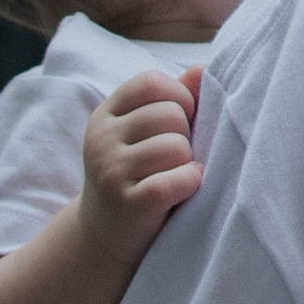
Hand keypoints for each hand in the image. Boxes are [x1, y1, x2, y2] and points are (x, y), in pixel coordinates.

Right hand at [78, 68, 203, 271]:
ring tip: (174, 176)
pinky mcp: (126, 203)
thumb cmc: (140, 174)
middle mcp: (101, 138)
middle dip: (186, 136)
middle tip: (175, 159)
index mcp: (107, 113)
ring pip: (176, 147)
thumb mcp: (147, 133)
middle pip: (170, 115)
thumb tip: (202, 69)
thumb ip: (175, 99)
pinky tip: (183, 190)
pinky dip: (190, 184)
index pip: (153, 83)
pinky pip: (174, 181)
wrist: (106, 235)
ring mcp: (109, 170)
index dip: (179, 100)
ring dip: (188, 163)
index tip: (178, 126)